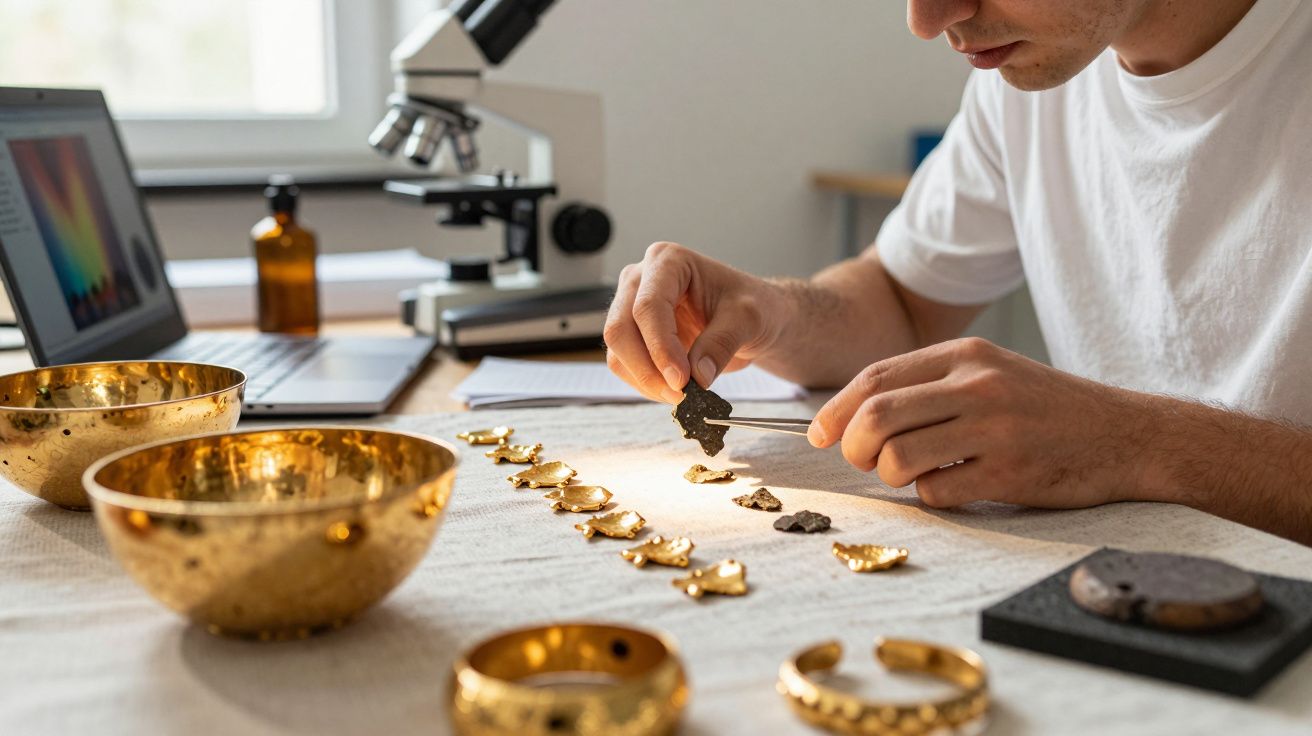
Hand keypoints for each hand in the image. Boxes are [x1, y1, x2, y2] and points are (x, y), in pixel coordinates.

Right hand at [605, 242, 783, 402]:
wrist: (750, 319)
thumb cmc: (750, 306)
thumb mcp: (748, 319)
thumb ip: (721, 343)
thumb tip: (697, 376)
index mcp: (668, 261)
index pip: (649, 306)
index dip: (661, 346)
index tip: (682, 380)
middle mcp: (640, 280)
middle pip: (620, 329)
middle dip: (647, 368)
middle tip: (680, 394)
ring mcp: (630, 307)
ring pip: (617, 351)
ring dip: (646, 381)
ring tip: (683, 395)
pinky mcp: (632, 336)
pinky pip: (624, 366)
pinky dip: (645, 385)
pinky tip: (674, 390)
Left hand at [808, 337, 1150, 508]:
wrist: (1127, 435)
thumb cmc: (1046, 408)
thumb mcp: (990, 373)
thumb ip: (929, 386)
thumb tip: (854, 417)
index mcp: (965, 355)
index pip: (875, 377)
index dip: (836, 409)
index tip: (820, 433)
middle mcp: (977, 385)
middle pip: (877, 416)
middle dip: (854, 447)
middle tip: (863, 461)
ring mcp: (994, 429)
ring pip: (898, 458)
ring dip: (891, 476)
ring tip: (914, 475)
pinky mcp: (1009, 473)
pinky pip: (936, 493)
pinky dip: (931, 497)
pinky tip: (955, 486)